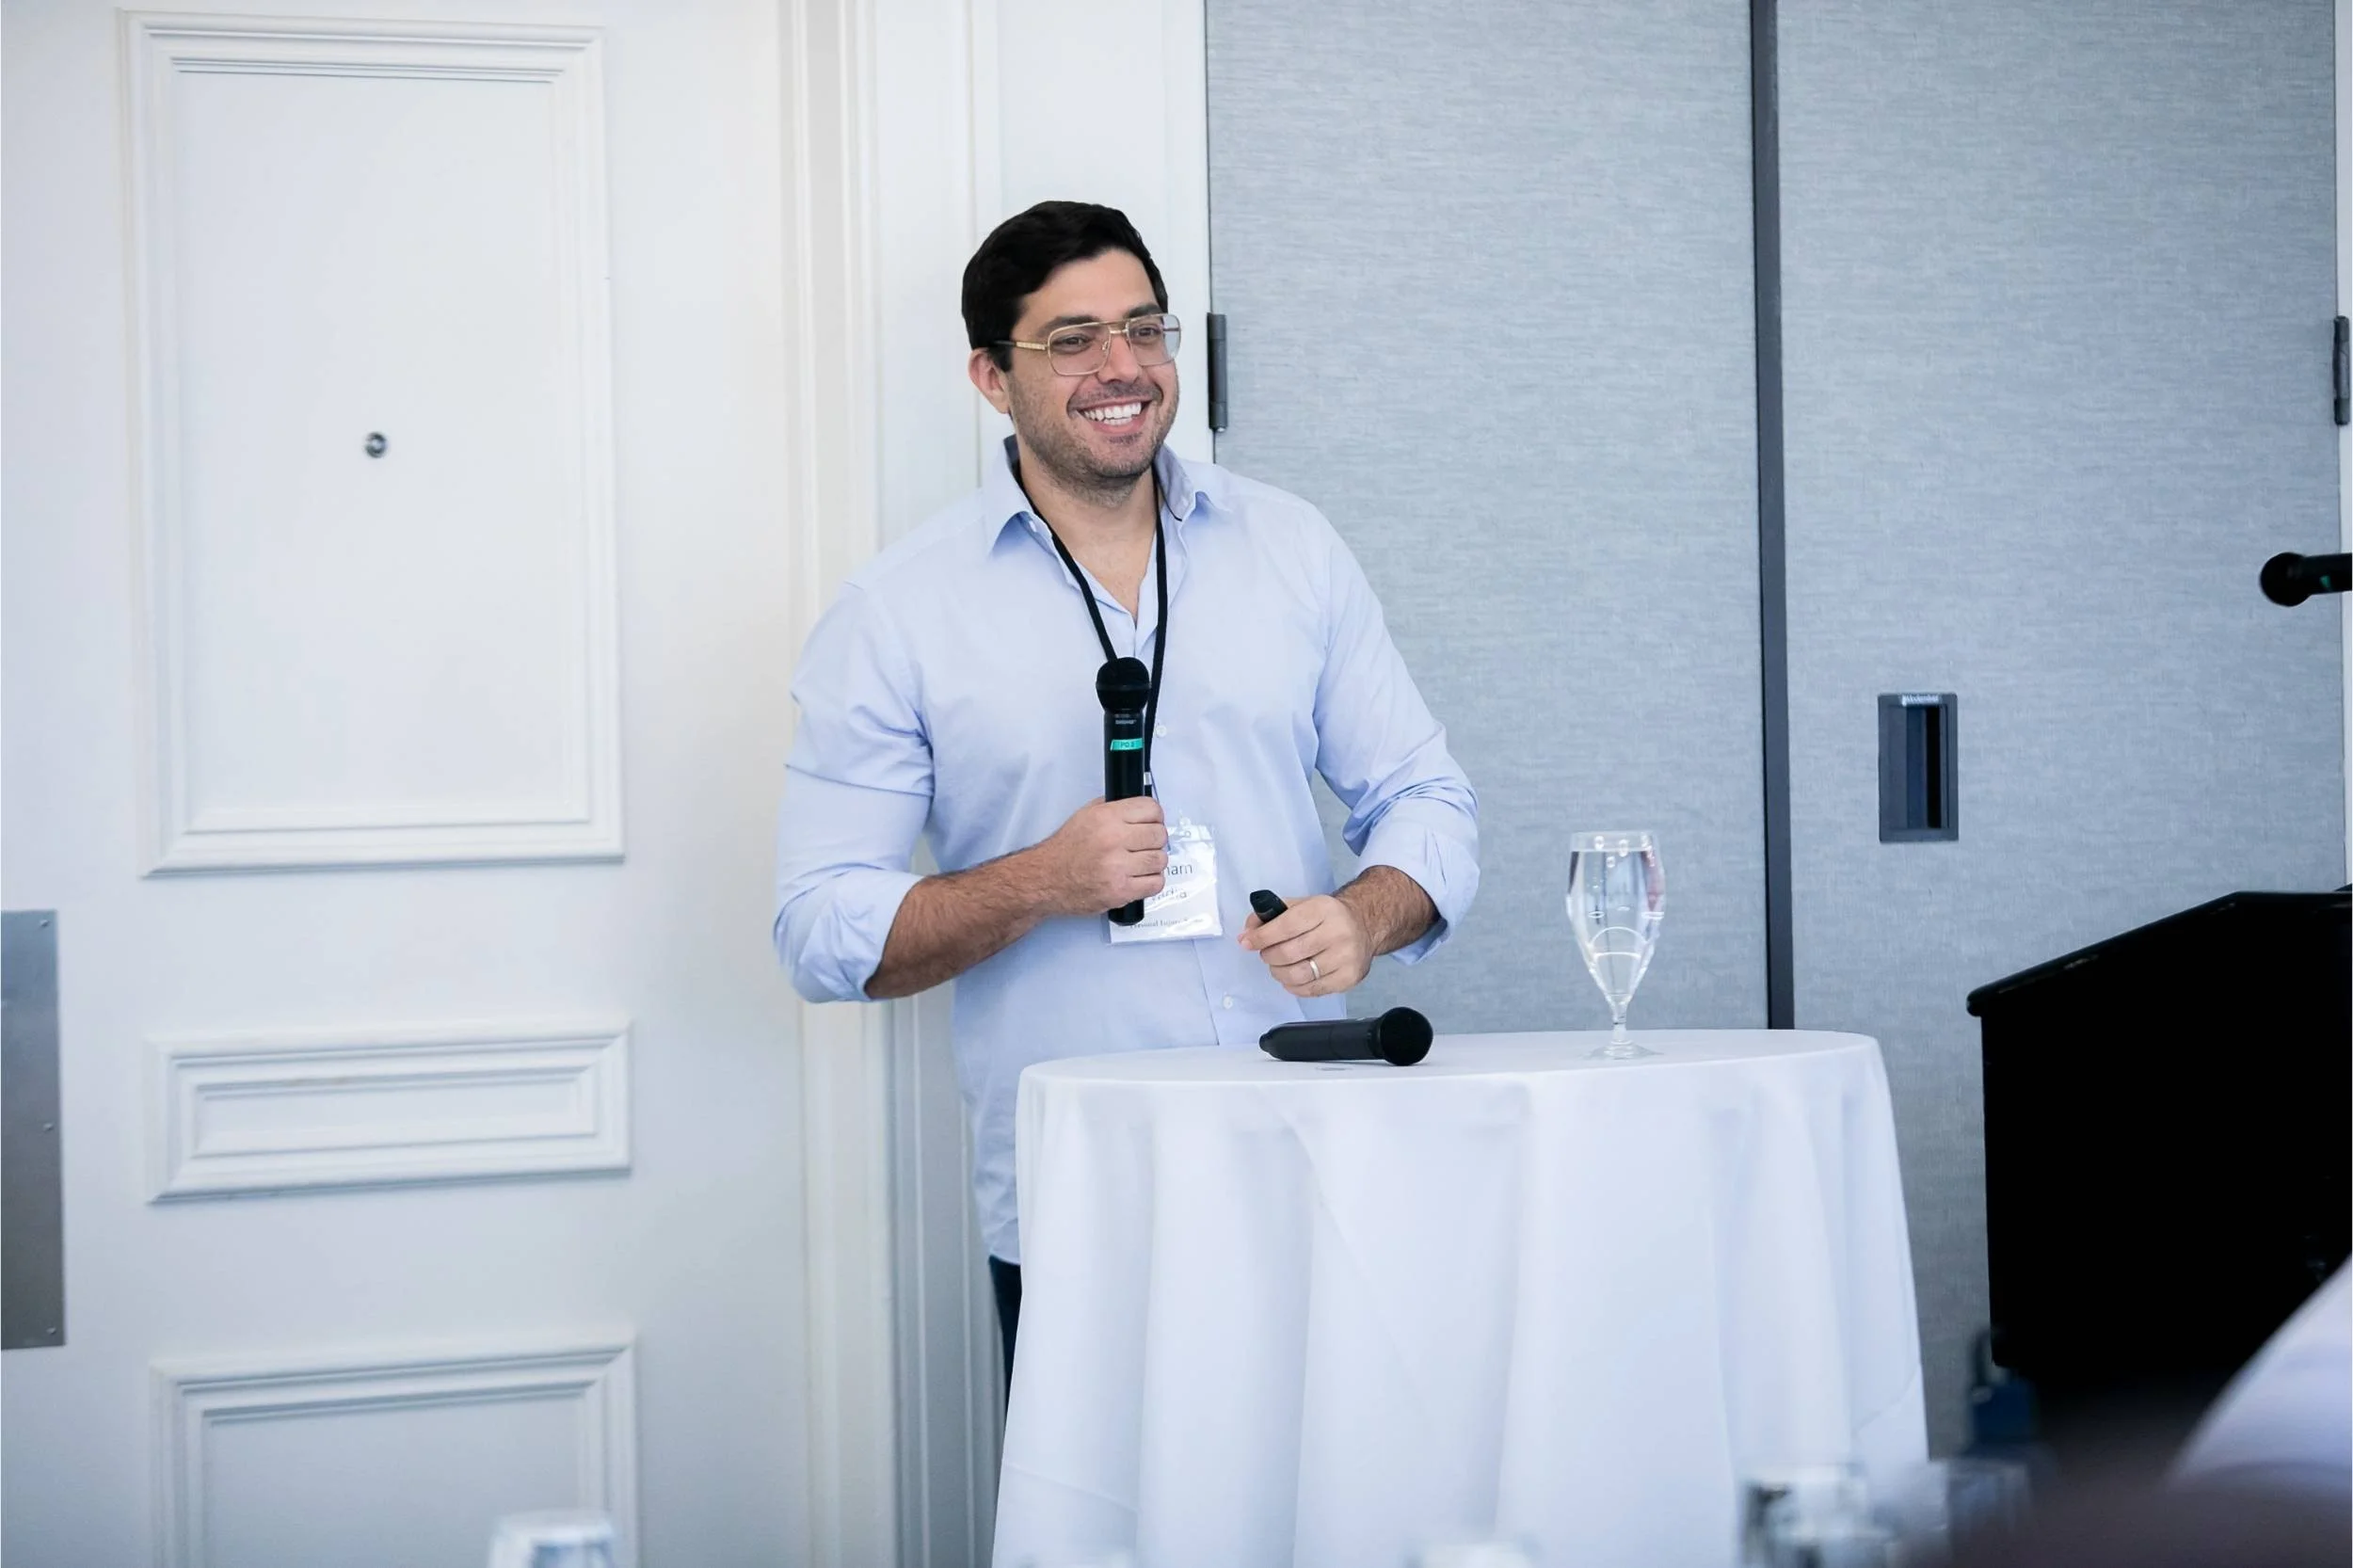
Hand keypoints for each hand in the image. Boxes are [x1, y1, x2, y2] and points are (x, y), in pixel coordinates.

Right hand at [1030, 796, 1165, 916]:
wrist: (1045, 879)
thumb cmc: (1066, 849)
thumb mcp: (1086, 815)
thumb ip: (1114, 808)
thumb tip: (1142, 810)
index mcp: (1106, 817)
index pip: (1152, 809)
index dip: (1155, 816)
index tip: (1151, 822)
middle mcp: (1113, 840)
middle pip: (1159, 835)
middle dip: (1155, 840)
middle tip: (1144, 845)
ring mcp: (1117, 868)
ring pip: (1160, 860)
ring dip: (1153, 862)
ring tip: (1139, 863)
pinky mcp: (1120, 892)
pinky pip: (1155, 884)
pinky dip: (1150, 881)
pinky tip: (1138, 878)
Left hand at [1239, 893, 1369, 997]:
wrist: (1363, 926)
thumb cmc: (1326, 917)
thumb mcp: (1301, 906)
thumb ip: (1271, 916)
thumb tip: (1247, 934)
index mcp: (1324, 909)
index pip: (1286, 926)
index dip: (1261, 937)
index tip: (1246, 942)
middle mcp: (1338, 932)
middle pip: (1289, 953)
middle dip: (1269, 956)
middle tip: (1266, 955)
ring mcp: (1346, 957)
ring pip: (1299, 975)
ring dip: (1279, 973)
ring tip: (1278, 967)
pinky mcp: (1348, 978)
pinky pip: (1311, 989)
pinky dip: (1294, 986)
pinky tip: (1293, 977)